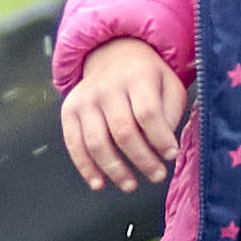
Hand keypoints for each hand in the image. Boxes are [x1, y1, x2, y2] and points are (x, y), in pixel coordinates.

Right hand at [61, 44, 190, 191]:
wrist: (114, 55)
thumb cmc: (147, 78)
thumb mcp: (169, 85)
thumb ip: (170, 114)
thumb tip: (164, 147)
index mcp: (137, 76)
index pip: (148, 113)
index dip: (160, 139)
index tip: (171, 155)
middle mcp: (107, 86)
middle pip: (123, 132)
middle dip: (142, 160)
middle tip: (157, 175)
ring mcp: (85, 98)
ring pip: (97, 142)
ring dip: (115, 170)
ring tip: (131, 185)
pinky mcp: (70, 110)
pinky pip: (74, 143)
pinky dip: (85, 167)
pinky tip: (99, 183)